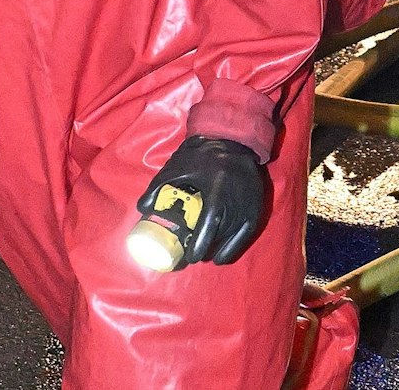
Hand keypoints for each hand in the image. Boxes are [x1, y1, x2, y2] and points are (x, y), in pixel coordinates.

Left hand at [138, 136, 265, 266]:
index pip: (209, 227)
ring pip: (231, 239)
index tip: (188, 256)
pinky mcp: (255, 209)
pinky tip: (221, 257)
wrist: (235, 142)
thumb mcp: (178, 166)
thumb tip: (143, 210)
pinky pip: (244, 237)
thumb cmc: (203, 155)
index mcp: (216, 192)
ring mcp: (248, 207)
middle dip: (204, 251)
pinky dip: (233, 249)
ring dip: (216, 250)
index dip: (199, 247)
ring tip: (201, 253)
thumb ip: (158, 187)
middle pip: (219, 237)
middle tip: (189, 256)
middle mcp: (235, 203)